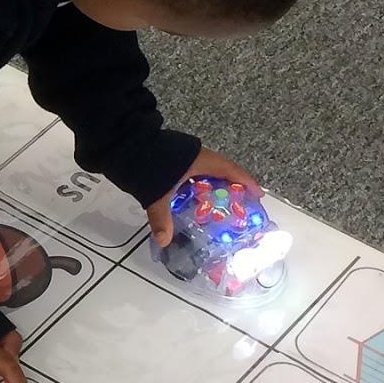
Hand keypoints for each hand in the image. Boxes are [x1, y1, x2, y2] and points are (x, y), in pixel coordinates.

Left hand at [144, 147, 261, 247]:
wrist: (125, 142)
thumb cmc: (148, 163)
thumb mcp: (157, 194)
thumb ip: (161, 218)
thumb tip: (164, 240)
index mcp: (202, 160)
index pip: (232, 171)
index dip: (246, 182)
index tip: (258, 194)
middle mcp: (197, 156)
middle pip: (221, 172)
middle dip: (229, 189)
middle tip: (237, 207)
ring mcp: (184, 156)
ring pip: (205, 173)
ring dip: (211, 188)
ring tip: (216, 207)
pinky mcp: (172, 158)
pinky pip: (191, 173)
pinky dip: (195, 186)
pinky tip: (190, 199)